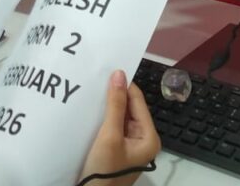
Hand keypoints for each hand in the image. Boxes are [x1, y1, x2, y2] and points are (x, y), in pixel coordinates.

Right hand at [79, 69, 159, 185]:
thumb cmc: (104, 170)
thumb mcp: (109, 135)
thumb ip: (115, 105)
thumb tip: (119, 74)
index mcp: (149, 137)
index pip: (138, 102)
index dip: (124, 85)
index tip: (108, 69)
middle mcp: (143, 140)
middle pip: (130, 109)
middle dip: (115, 95)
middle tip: (97, 77)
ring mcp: (130, 146)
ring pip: (120, 117)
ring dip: (108, 106)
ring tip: (92, 90)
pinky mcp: (117, 150)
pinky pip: (113, 128)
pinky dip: (103, 118)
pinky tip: (91, 110)